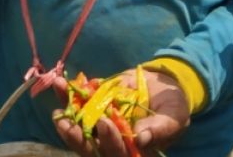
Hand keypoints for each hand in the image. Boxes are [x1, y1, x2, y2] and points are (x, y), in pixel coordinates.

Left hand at [52, 68, 190, 155]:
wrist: (163, 85)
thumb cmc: (173, 108)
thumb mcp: (174, 118)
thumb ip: (159, 130)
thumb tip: (141, 139)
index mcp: (131, 151)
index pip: (116, 153)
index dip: (109, 141)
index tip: (104, 123)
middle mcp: (112, 142)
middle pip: (90, 146)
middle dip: (76, 136)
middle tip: (65, 122)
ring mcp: (100, 125)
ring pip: (78, 127)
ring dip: (66, 115)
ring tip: (58, 101)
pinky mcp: (93, 108)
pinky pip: (76, 105)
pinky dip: (67, 95)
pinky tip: (61, 83)